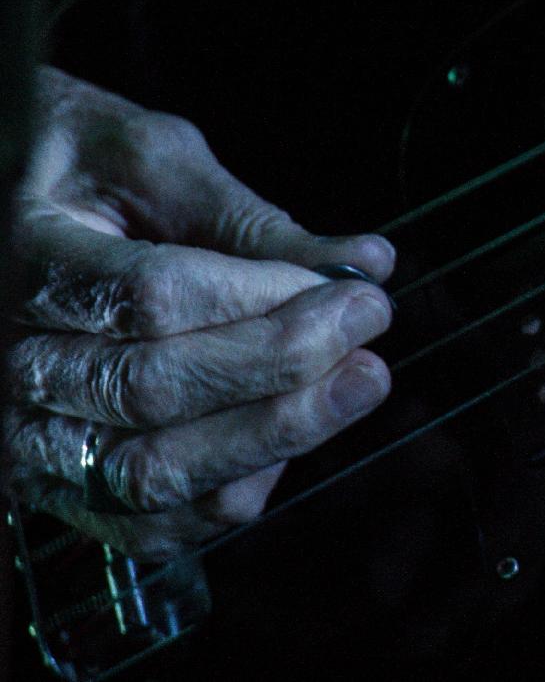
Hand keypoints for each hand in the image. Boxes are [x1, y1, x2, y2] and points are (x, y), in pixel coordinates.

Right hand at [3, 68, 395, 560]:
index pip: (152, 297)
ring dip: (274, 434)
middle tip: (371, 322)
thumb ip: (251, 220)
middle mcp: (7, 360)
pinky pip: (142, 522)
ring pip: (150, 469)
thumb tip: (366, 264)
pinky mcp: (52, 483)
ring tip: (359, 383)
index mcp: (23, 257)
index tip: (353, 286)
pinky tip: (294, 444)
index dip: (264, 298)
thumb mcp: (153, 160)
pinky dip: (228, 494)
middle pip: (153, 389)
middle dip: (283, 362)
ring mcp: (21, 434)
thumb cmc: (77, 169)